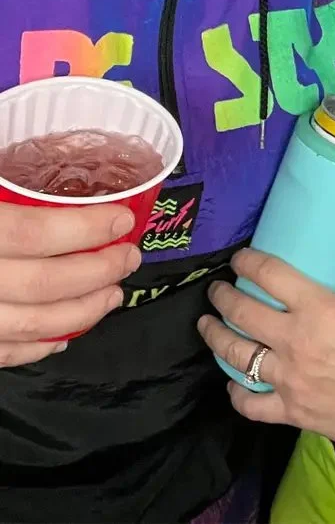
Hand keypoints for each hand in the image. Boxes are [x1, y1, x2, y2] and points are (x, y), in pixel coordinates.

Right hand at [0, 201, 140, 365]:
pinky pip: (5, 353)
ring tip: (114, 295)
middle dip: (98, 271)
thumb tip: (64, 174)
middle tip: (130, 258)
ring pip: (32, 324)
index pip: (35, 233)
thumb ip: (17, 191)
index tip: (123, 221)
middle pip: (44, 283)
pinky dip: (39, 348)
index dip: (85, 229)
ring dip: (82, 311)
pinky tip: (65, 336)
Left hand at [198, 249, 334, 440]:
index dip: (248, 261)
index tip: (239, 258)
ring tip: (208, 326)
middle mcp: (293, 340)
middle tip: (217, 291)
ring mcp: (287, 378)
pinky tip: (232, 383)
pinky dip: (236, 393)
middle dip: (223, 297)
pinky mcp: (290, 411)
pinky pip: (250, 404)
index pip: (269, 275)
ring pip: (235, 355)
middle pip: (242, 312)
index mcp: (318, 308)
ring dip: (216, 337)